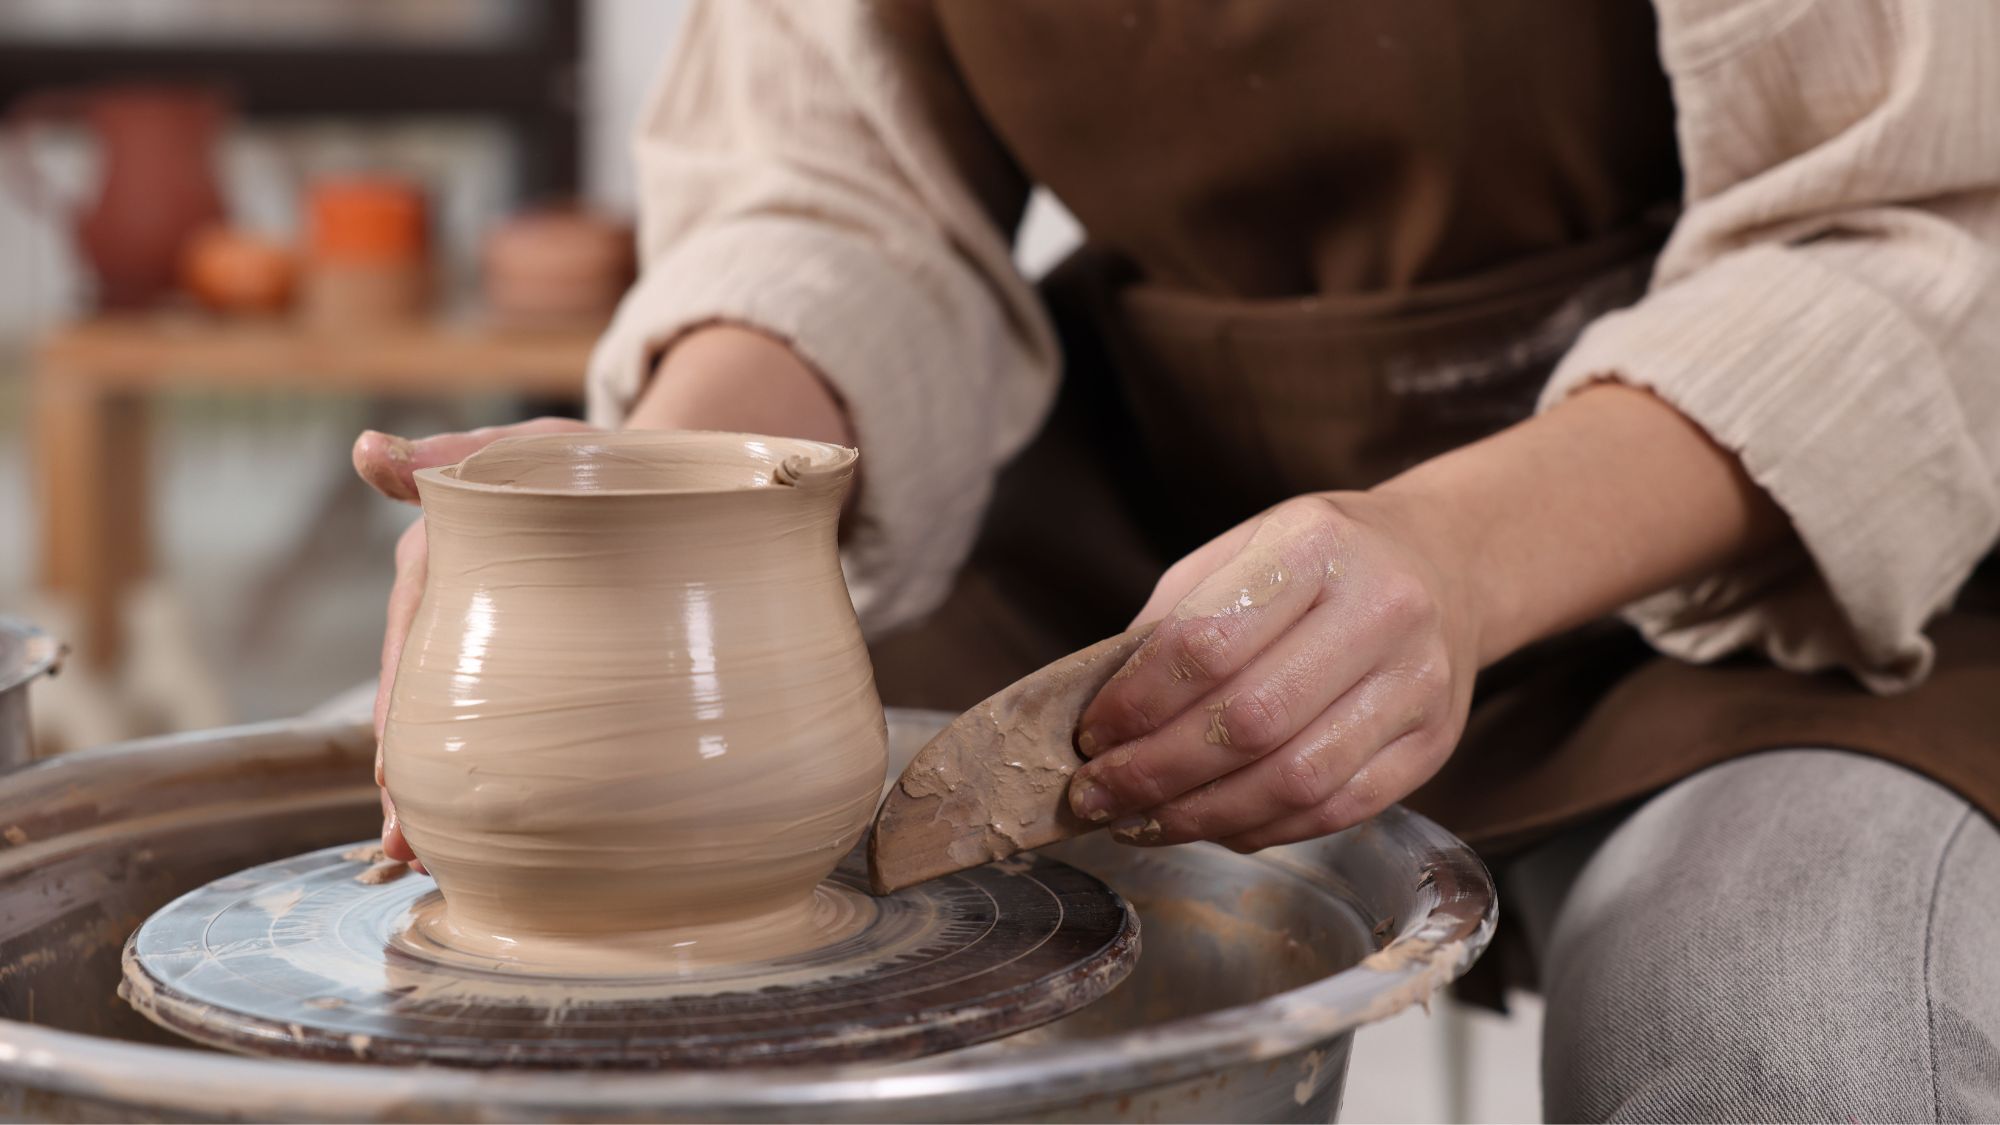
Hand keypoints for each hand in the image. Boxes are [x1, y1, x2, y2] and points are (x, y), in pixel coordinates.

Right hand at [352, 417, 597, 866]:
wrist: (654, 485)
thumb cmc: (586, 463)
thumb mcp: (529, 451)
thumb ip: (452, 458)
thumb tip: (368, 452)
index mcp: (438, 560)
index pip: (409, 643)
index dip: (398, 712)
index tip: (393, 774)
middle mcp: (453, 608)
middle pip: (420, 700)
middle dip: (408, 775)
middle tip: (405, 844)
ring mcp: (489, 641)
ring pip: (453, 719)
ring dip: (438, 786)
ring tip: (427, 856)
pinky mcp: (532, 665)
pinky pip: (502, 719)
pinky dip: (489, 767)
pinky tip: (493, 823)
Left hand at [1064, 384, 1788, 852]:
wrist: (1446, 565)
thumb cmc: (1319, 562)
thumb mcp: (1239, 552)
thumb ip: (1172, 623)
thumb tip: (1101, 717)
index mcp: (1316, 547)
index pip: (1207, 643)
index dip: (1136, 703)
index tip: (1090, 735)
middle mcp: (1381, 611)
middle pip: (1248, 722)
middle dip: (1156, 772)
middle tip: (1098, 795)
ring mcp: (1418, 683)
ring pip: (1294, 780)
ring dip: (1201, 815)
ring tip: (1142, 821)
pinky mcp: (1434, 744)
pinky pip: (1336, 810)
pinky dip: (1260, 830)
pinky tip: (1211, 825)